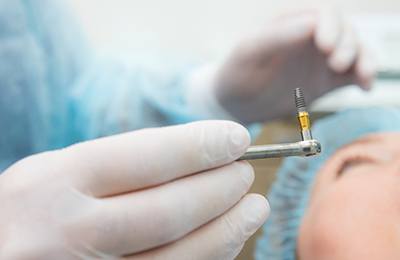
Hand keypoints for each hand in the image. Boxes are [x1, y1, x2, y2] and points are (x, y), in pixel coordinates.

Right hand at [0, 121, 268, 258]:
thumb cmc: (28, 211)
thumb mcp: (55, 175)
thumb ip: (118, 168)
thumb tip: (195, 156)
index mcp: (52, 184)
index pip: (145, 158)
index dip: (199, 146)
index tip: (236, 138)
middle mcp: (65, 234)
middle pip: (168, 211)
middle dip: (220, 189)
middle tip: (246, 174)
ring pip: (178, 257)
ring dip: (227, 231)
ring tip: (253, 208)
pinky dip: (207, 259)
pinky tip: (225, 241)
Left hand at [215, 9, 375, 122]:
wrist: (236, 105)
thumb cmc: (236, 73)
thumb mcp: (249, 52)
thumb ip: (277, 36)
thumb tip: (311, 23)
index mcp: (292, 23)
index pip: (323, 14)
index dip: (330, 27)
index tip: (326, 46)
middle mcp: (311, 38)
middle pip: (344, 31)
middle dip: (347, 45)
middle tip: (336, 64)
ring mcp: (320, 60)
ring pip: (354, 51)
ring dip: (363, 60)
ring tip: (362, 77)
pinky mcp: (327, 81)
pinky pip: (352, 75)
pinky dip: (363, 78)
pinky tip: (365, 88)